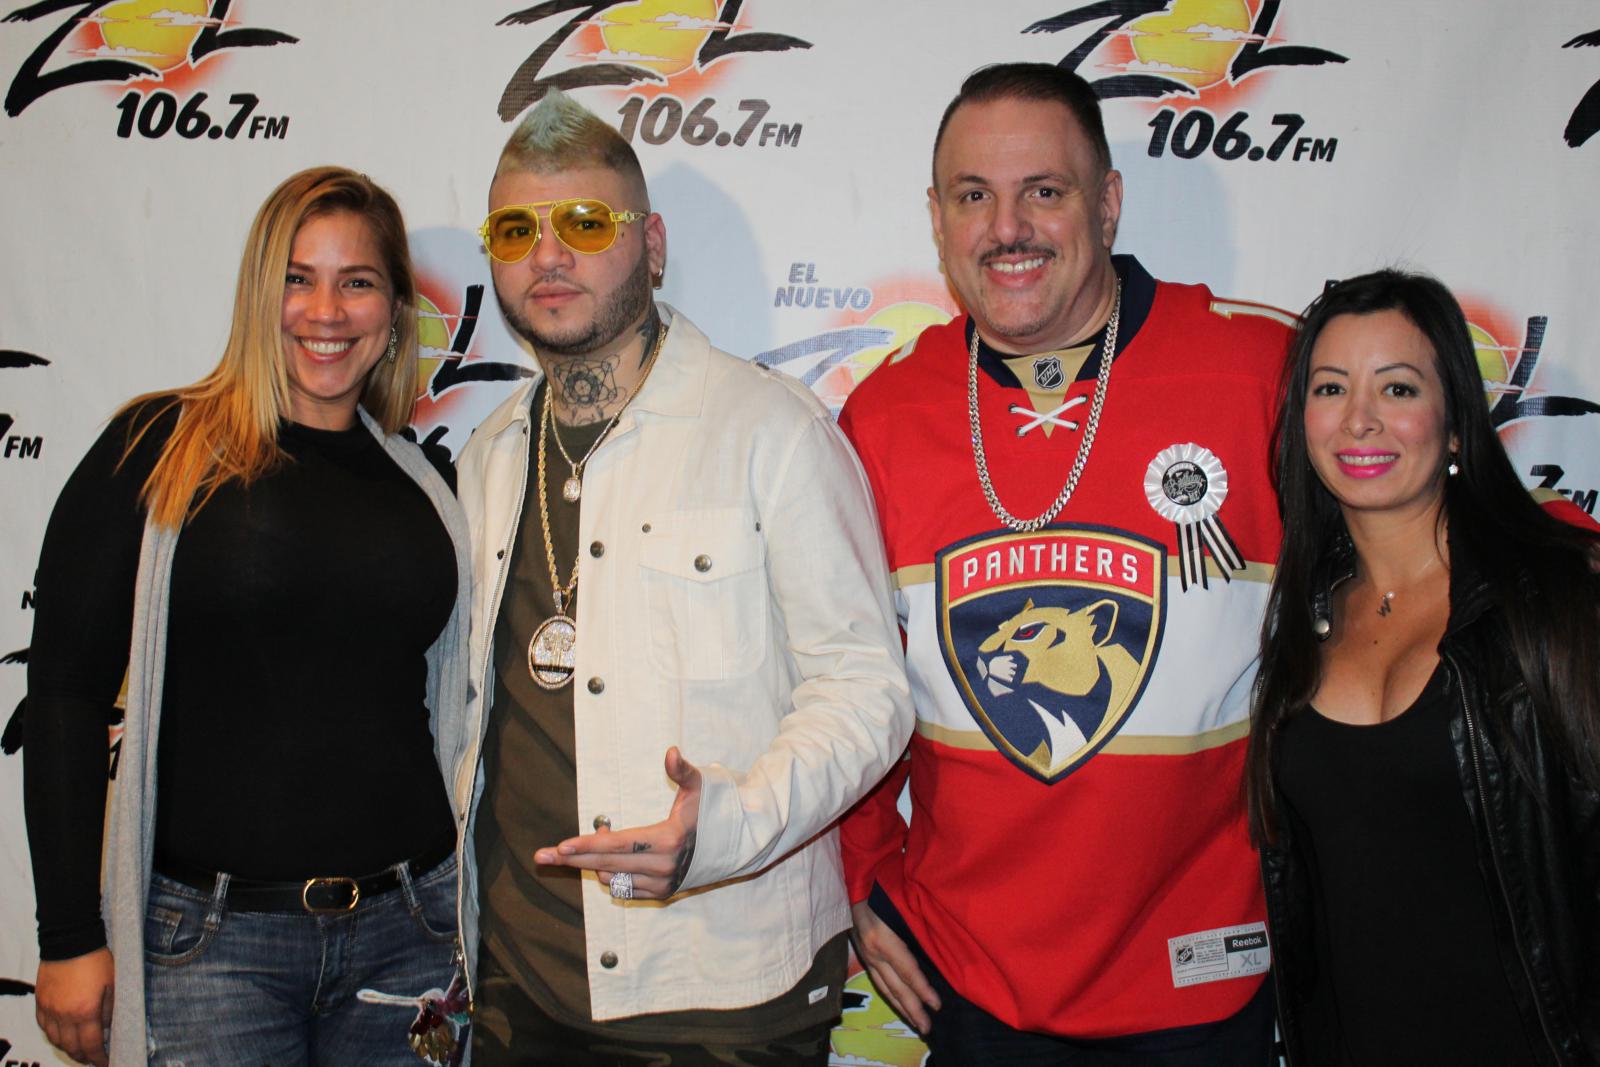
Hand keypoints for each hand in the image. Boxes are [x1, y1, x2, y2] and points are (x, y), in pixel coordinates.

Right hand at [36, 947, 112, 1066]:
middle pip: (71, 1047)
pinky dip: (53, 1035)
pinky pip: (44, 1026)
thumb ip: (110, 1009)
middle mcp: (64, 1015)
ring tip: (78, 1049)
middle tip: (92, 1059)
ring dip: (67, 1048)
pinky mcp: (40, 1001)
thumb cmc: (96, 959)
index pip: (92, 1045)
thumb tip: (106, 1028)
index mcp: (86, 1012)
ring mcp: (49, 1009)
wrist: (70, 940)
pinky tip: (61, 1034)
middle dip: (83, 1057)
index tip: (105, 1063)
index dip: (99, 1058)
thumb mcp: (113, 983)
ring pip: (56, 1040)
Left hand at [535, 747, 700, 899]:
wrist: (734, 846)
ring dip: (593, 864)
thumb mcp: (699, 788)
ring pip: (613, 878)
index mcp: (668, 840)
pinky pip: (624, 889)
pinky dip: (610, 875)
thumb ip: (682, 770)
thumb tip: (670, 751)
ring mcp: (662, 883)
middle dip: (573, 860)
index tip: (561, 846)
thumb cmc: (711, 812)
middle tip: (542, 856)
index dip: (588, 845)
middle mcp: (662, 867)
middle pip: (607, 864)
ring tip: (581, 848)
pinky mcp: (662, 894)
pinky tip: (602, 863)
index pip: (618, 845)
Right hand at [850, 899, 939, 1033]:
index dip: (923, 989)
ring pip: (885, 987)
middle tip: (927, 1029)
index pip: (907, 970)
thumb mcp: (901, 903)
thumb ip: (916, 926)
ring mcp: (865, 954)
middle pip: (895, 986)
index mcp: (882, 939)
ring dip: (901, 1007)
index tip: (937, 1005)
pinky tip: (899, 1004)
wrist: (853, 880)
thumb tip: (939, 950)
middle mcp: (872, 951)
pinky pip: (878, 980)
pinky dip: (890, 995)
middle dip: (912, 1009)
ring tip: (916, 1023)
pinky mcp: (862, 954)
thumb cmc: (882, 886)